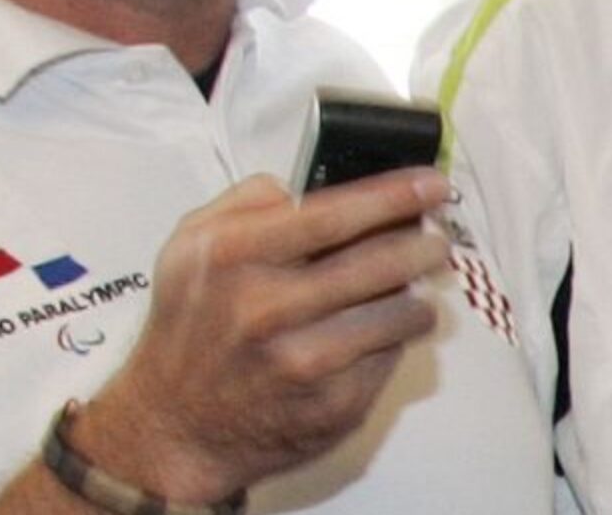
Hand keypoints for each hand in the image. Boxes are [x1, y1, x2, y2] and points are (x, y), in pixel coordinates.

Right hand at [75, 168, 450, 502]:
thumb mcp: (186, 248)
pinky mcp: (333, 405)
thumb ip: (241, 204)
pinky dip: (395, 338)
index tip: (429, 184)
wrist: (175, 426)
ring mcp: (304, 362)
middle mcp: (267, 308)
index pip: (332, 215)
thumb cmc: (187, 330)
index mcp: (231, 257)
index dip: (392, 196)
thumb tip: (302, 188)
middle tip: (437, 236)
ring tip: (414, 286)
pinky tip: (382, 329)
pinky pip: (390, 357)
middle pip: (378, 262)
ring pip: (398, 312)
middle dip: (422, 244)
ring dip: (417, 294)